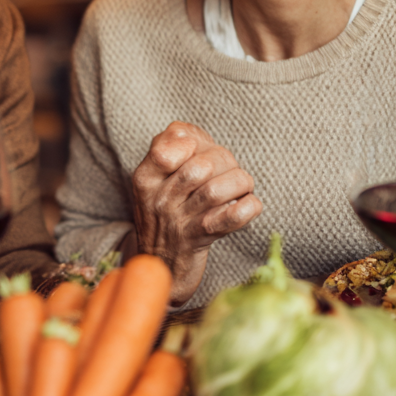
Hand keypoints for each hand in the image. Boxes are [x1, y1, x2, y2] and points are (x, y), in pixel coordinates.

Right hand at [132, 122, 261, 305]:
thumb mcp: (157, 175)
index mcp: (146, 177)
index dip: (196, 141)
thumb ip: (173, 141)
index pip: (169, 147)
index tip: (202, 150)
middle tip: (229, 170)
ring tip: (242, 185)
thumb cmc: (166, 209)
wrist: (161, 261)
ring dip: (240, 181)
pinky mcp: (200, 240)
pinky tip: (249, 203)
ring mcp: (178, 222)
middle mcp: (158, 199)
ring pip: (217, 190)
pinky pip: (230, 219)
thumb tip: (189, 134)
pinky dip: (248, 207)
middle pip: (201, 166)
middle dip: (226, 161)